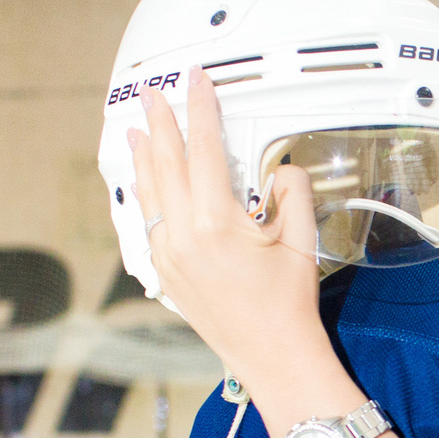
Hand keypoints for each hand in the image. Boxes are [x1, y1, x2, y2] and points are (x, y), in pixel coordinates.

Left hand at [128, 69, 327, 393]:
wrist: (272, 355)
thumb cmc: (287, 305)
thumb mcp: (301, 238)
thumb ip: (292, 191)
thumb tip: (281, 169)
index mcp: (215, 221)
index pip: (202, 148)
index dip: (199, 108)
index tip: (195, 82)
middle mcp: (183, 236)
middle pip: (165, 162)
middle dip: (159, 123)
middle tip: (152, 95)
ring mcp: (168, 256)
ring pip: (148, 192)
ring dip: (143, 156)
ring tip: (137, 131)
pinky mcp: (165, 273)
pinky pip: (146, 222)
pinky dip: (144, 195)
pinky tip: (144, 184)